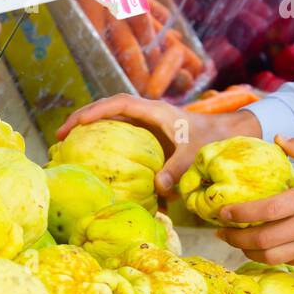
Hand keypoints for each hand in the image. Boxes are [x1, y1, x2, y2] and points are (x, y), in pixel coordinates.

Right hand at [56, 94, 260, 198]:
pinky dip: (111, 147)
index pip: (119, 104)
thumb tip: (156, 189)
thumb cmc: (216, 139)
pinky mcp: (154, 139)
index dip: (95, 112)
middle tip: (59, 137)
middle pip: (109, 110)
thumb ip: (177, 170)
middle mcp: (149, 115)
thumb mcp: (196, 154)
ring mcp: (150, 126)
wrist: (233, 134)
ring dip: (93, 130)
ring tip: (69, 147)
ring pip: (114, 123)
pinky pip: (126, 139)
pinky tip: (99, 165)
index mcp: (156, 112)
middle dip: (83, 120)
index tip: (74, 124)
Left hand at [217, 136, 293, 268]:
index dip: (239, 214)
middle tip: (222, 232)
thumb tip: (278, 137)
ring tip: (239, 243)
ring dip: (249, 252)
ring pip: (271, 257)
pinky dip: (271, 257)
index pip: (266, 210)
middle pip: (262, 239)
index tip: (222, 213)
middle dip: (235, 238)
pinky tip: (264, 248)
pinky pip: (288, 261)